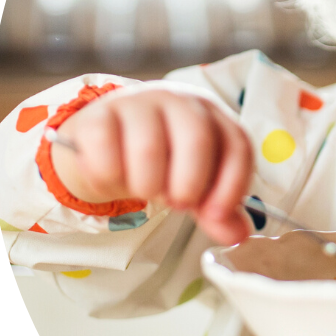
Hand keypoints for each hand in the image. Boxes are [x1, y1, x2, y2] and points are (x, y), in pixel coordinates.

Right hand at [51, 87, 253, 246]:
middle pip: (196, 138)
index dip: (231, 186)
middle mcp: (176, 100)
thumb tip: (237, 234)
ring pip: (148, 148)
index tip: (215, 215)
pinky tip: (111, 178)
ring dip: (146, 185)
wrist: (105, 141)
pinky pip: (105, 149)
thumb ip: (216, 210)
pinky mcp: (98, 114)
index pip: (236, 144)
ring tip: (143, 188)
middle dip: (188, 184)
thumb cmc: (159, 160)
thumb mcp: (192, 183)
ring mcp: (136, 103)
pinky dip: (108, 177)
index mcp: (208, 114)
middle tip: (175, 204)